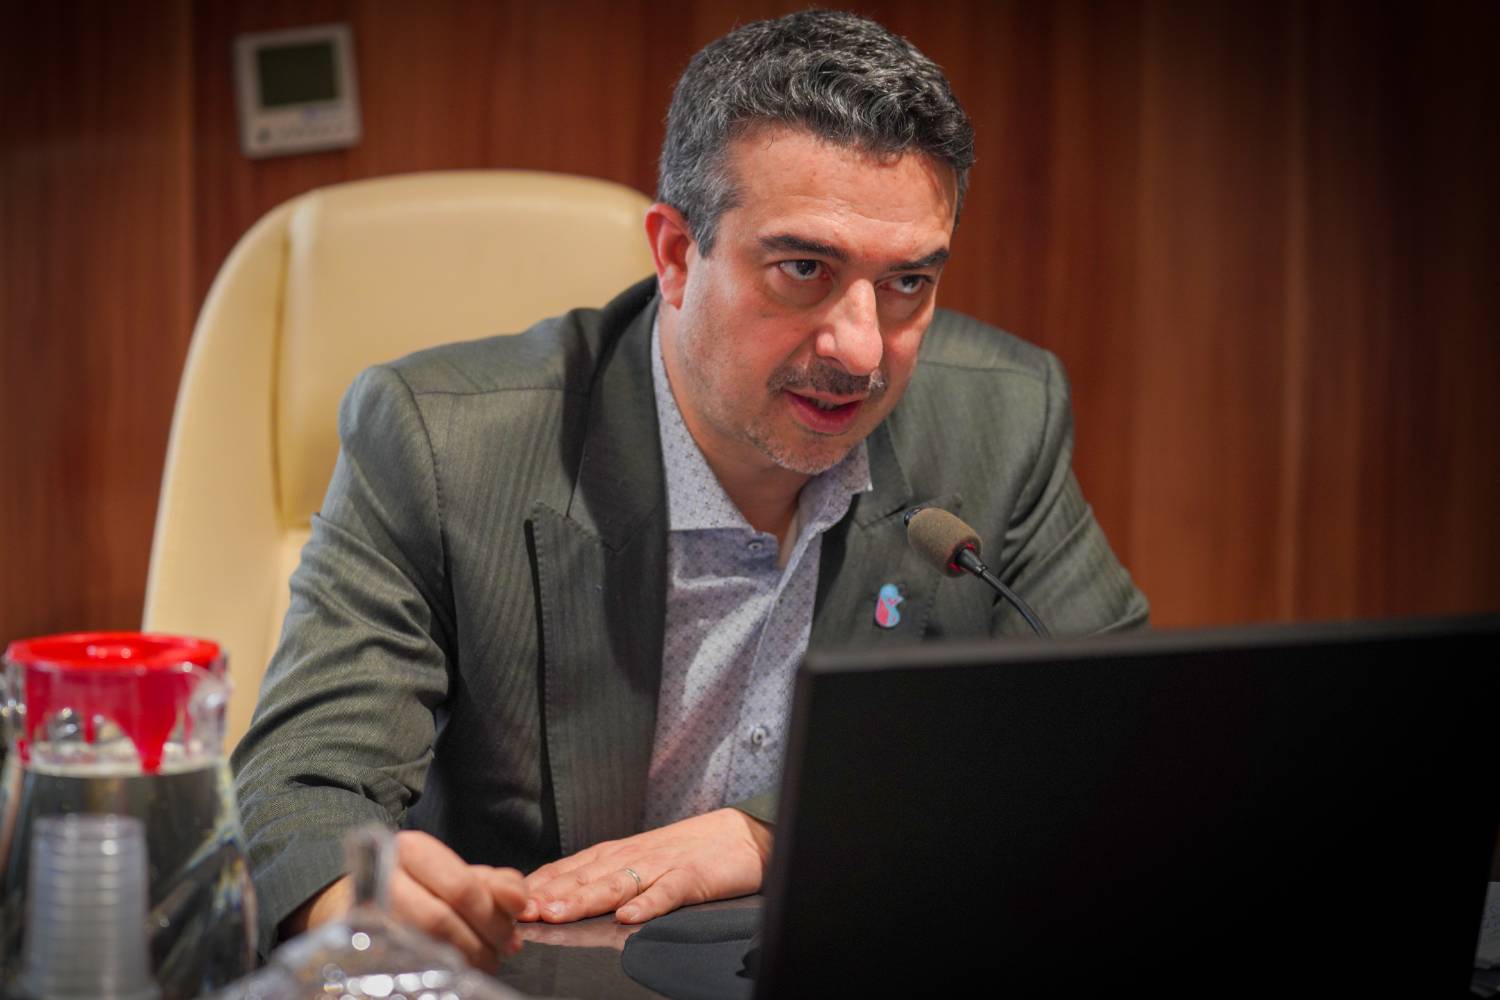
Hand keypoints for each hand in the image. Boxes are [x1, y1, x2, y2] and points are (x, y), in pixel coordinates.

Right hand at [280, 830, 526, 971]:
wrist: (346, 897)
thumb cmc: (413, 884)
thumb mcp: (454, 874)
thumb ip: (493, 883)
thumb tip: (519, 902)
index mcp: (411, 851)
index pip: (462, 886)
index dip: (495, 914)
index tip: (514, 930)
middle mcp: (386, 879)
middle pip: (444, 919)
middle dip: (483, 940)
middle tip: (502, 952)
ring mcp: (370, 914)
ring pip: (426, 944)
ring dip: (466, 959)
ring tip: (484, 963)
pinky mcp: (362, 944)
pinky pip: (410, 961)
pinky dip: (441, 970)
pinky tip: (457, 972)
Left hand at [519, 808, 772, 924]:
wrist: (743, 835)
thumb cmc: (691, 851)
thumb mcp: (641, 862)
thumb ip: (605, 878)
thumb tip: (559, 897)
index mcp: (619, 855)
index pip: (570, 868)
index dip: (539, 886)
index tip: (508, 901)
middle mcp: (634, 857)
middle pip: (585, 877)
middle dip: (550, 894)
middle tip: (520, 910)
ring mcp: (663, 866)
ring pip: (617, 883)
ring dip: (585, 898)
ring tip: (559, 913)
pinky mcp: (693, 877)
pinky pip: (667, 892)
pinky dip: (647, 904)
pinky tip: (629, 917)